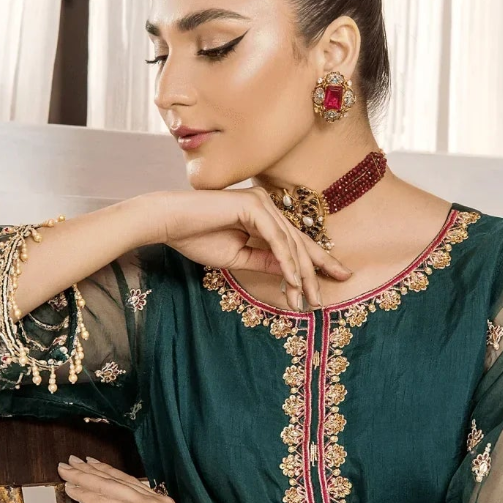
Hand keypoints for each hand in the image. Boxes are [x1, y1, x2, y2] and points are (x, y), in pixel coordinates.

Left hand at [56, 455, 205, 502]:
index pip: (129, 483)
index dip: (108, 472)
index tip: (92, 465)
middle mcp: (155, 500)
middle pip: (117, 479)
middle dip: (91, 469)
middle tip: (72, 460)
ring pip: (109, 486)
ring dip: (84, 476)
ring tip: (66, 470)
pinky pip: (106, 502)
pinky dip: (87, 495)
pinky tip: (72, 489)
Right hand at [148, 186, 352, 311]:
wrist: (169, 224)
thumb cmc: (197, 238)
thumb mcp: (240, 257)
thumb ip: (267, 262)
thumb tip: (292, 275)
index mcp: (264, 215)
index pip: (295, 242)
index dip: (315, 263)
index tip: (332, 282)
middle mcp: (267, 205)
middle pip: (299, 243)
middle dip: (316, 271)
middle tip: (324, 298)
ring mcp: (262, 202)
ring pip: (291, 243)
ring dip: (300, 275)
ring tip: (308, 300)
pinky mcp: (254, 205)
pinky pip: (277, 239)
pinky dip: (286, 261)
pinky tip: (293, 281)